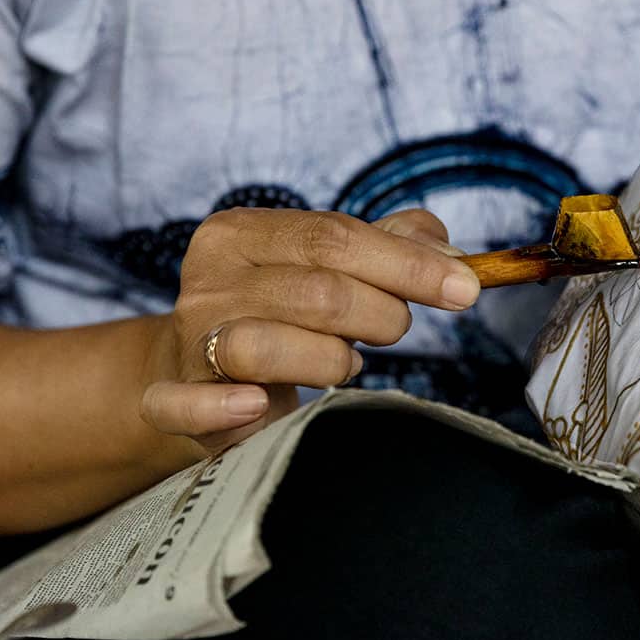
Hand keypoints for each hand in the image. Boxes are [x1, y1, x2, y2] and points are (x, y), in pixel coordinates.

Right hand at [139, 208, 478, 451]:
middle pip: (316, 291)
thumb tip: (449, 252)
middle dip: (382, 314)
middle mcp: (208, 278)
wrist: (197, 371)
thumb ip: (392, 245)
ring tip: (347, 362)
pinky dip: (220, 407)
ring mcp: (187, 338)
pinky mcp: (175, 396)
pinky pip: (183, 404)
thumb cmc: (281, 312)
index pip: (334, 237)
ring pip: (268, 344)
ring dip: (332, 359)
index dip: (408, 264)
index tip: (465, 288)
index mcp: (241, 232)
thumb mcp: (331, 267)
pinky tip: (257, 404)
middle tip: (396, 328)